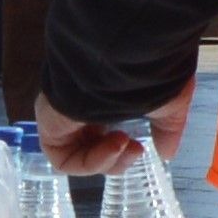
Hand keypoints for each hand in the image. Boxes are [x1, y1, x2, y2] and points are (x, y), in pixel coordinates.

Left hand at [38, 84, 196, 176]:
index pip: (104, 136)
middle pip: (91, 150)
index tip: (141, 147)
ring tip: (122, 144)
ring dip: (105, 161)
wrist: (122, 56)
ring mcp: (61, 117)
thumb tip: (168, 154)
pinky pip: (64, 158)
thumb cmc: (145, 70)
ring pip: (78, 157)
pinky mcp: (49, 124)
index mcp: (101, 100)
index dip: (122, 152)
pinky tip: (111, 148)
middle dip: (117, 159)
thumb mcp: (166, 102)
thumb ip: (167, 129)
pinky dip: (90, 161)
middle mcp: (78, 108)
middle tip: (135, 149)